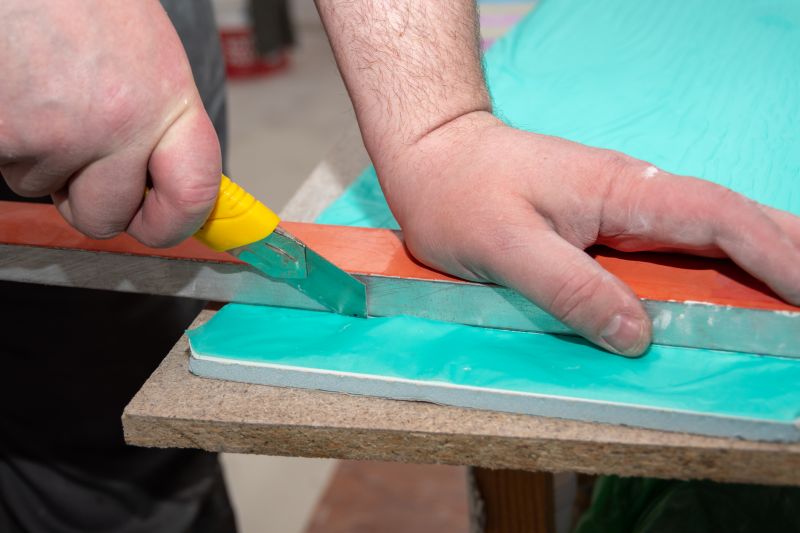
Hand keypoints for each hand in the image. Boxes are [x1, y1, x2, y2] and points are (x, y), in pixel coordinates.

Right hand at [0, 0, 219, 246]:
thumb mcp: (147, 53)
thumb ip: (161, 120)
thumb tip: (168, 178)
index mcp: (168, 100)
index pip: (195, 195)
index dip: (174, 223)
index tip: (162, 223)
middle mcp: (121, 122)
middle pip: (107, 217)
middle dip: (86, 198)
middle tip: (76, 155)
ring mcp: (59, 133)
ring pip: (44, 189)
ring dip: (39, 157)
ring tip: (39, 93)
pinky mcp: (5, 135)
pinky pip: (4, 166)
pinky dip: (5, 141)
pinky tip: (13, 92)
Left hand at [379, 111, 799, 355]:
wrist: (434, 160)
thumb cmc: (460, 197)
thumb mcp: (505, 248)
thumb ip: (569, 289)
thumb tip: (636, 337)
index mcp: (620, 192)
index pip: (717, 218)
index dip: (774, 254)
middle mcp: (633, 195)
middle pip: (731, 219)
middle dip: (786, 254)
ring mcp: (622, 207)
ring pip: (711, 230)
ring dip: (761, 258)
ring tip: (795, 296)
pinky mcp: (606, 223)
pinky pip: (675, 245)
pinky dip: (718, 264)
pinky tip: (735, 285)